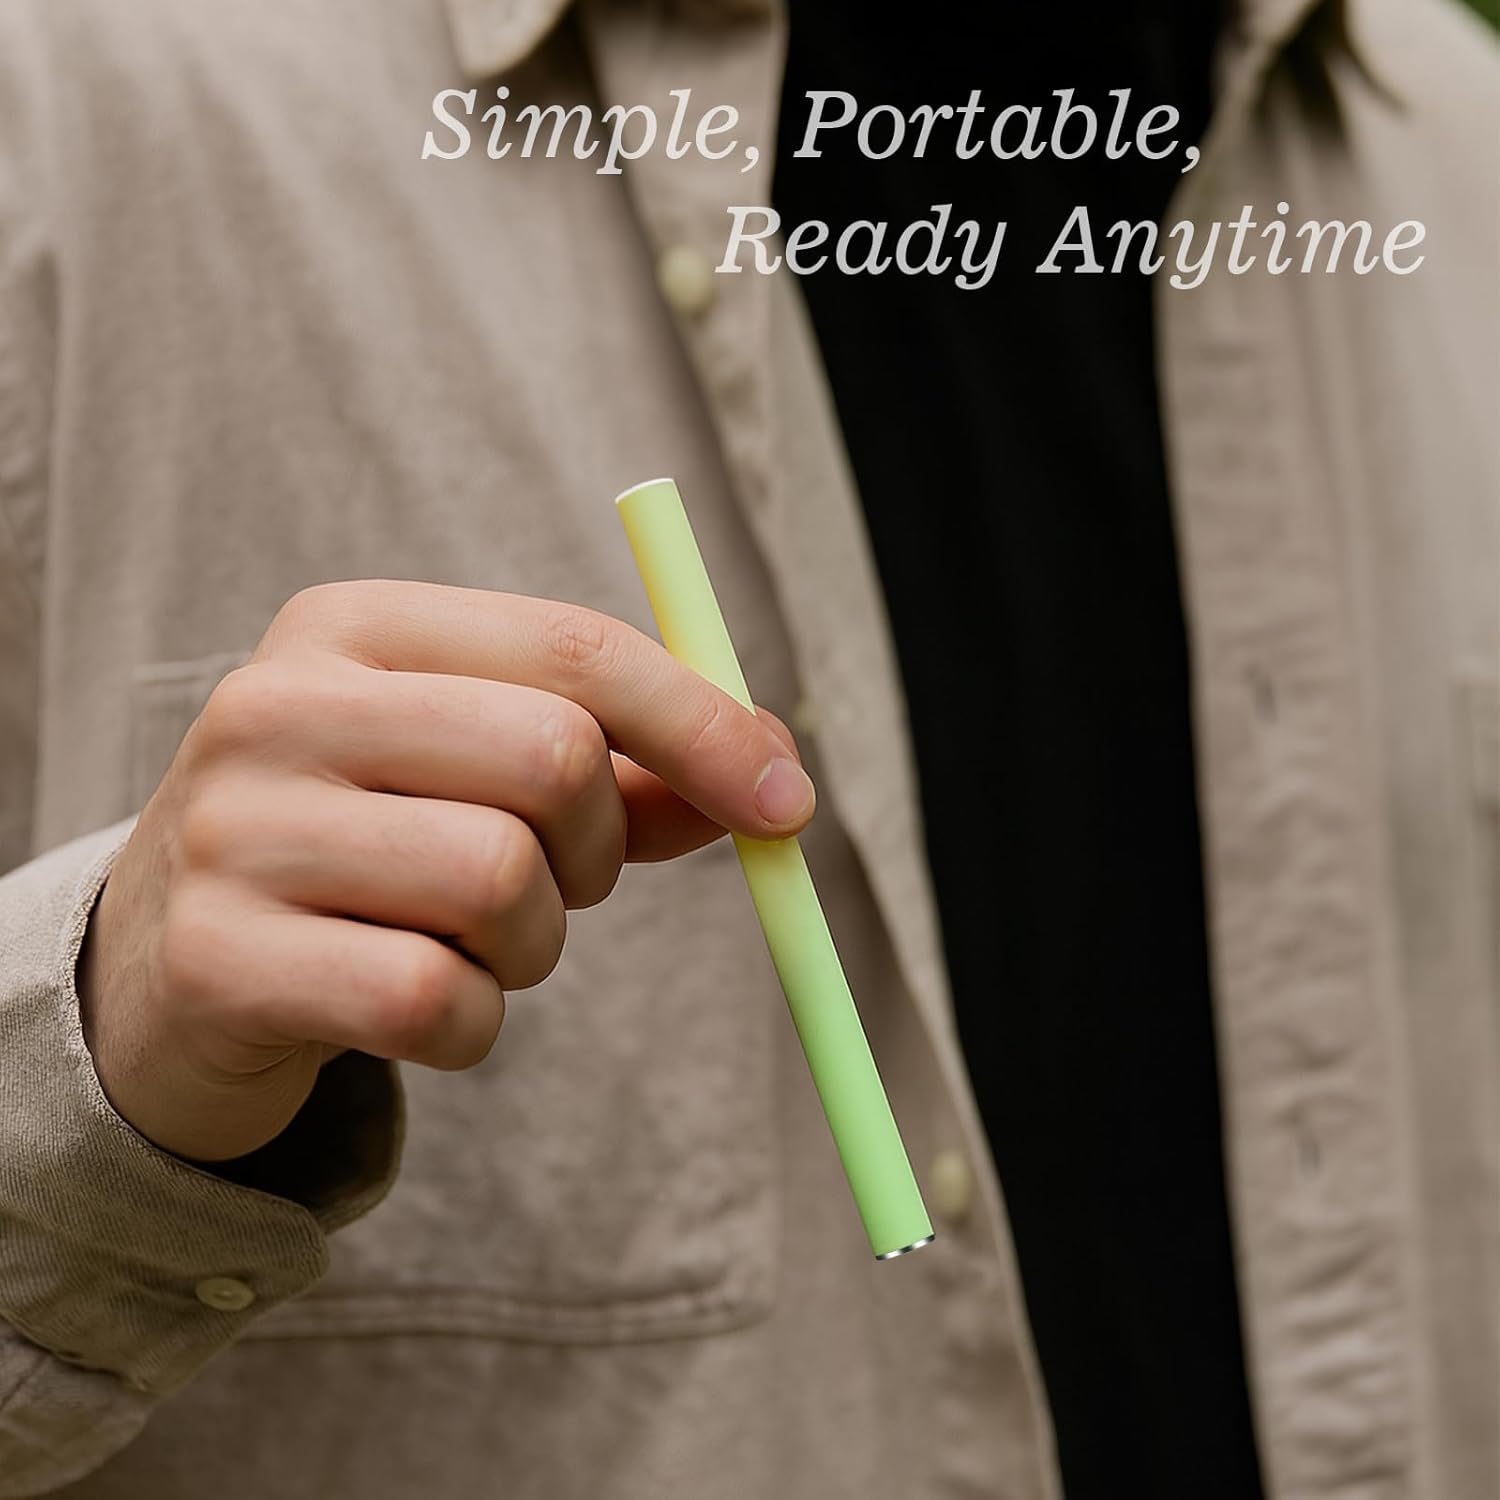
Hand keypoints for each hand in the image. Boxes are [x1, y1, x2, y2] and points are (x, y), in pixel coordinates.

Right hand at [77, 581, 813, 1163]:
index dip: (704, 724)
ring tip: (469, 944)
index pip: (574, 651)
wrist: (169, 968)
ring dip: (534, 944)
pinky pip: (435, 1002)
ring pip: (501, 884)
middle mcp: (278, 705)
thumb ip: (623, 766)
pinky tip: (413, 1007)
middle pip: (551, 757)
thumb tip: (775, 772)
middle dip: (599, 848)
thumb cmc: (369, 850)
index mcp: (353, 628)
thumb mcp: (475, 773)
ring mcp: (234, 831)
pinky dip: (472, 1026)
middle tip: (560, 884)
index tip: (789, 801)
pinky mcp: (217, 958)